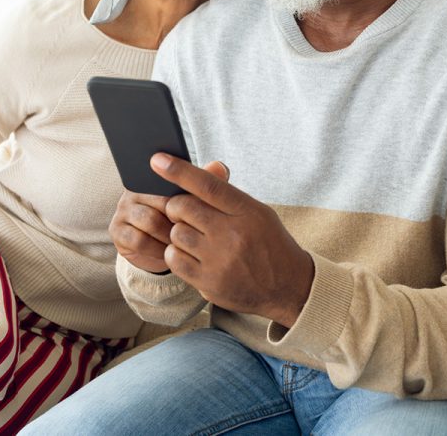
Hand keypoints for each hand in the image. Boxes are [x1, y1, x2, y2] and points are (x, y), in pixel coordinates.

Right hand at [109, 161, 229, 274]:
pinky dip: (156, 248)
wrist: (163, 252)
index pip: (168, 181)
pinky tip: (166, 252)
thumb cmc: (181, 221)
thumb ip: (209, 183)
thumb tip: (219, 167)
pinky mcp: (117, 231)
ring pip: (150, 221)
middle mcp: (134, 190)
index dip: (186, 199)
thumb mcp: (196, 203)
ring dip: (169, 235)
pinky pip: (138, 240)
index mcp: (152, 177)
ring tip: (183, 243)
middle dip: (180, 220)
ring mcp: (123, 210)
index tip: (197, 213)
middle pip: (161, 202)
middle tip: (194, 231)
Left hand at [153, 153, 314, 327]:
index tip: (157, 159)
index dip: (179, 171)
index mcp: (247, 211)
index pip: (208, 185)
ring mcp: (220, 260)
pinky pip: (173, 258)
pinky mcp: (208, 282)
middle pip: (182, 207)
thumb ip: (227, 195)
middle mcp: (233, 234)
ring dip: (179, 233)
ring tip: (197, 239)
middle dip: (178, 207)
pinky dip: (177, 254)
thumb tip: (192, 174)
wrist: (290, 287)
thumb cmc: (269, 243)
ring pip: (176, 233)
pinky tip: (192, 256)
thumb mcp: (257, 213)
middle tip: (187, 214)